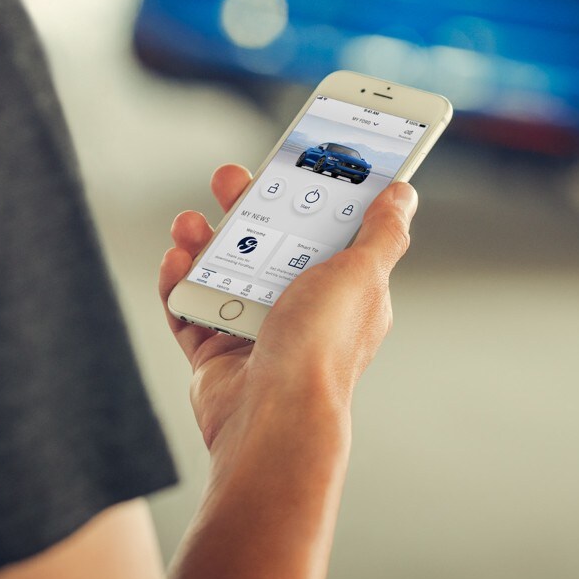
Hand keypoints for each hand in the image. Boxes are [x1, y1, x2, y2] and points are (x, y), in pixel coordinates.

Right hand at [157, 164, 417, 454]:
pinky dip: (179, 284)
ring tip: (189, 224)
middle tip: (229, 179)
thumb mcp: (362, 274)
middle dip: (246, 206)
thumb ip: (382, 232)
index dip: (309, 194)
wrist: (273, 419)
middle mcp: (301, 311)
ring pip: (224, 272)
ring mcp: (256, 333)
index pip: (327, 231)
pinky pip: (191, 310)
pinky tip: (175, 262)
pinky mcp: (217, 355)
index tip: (289, 159)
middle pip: (269, 244)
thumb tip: (403, 194)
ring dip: (203, 242)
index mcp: (342, 292)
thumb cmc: (321, 349)